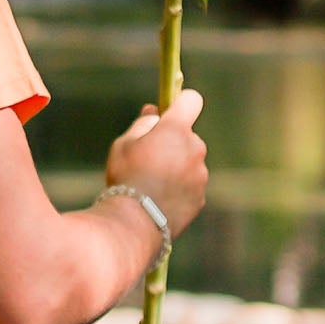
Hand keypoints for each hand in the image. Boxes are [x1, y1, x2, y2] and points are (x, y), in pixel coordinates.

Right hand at [105, 88, 207, 235]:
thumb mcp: (124, 145)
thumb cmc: (125, 178)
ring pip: (189, 162)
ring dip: (176, 167)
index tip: (169, 112)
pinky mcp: (200, 197)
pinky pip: (190, 185)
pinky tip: (157, 199)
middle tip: (148, 158)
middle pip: (188, 136)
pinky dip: (178, 188)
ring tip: (150, 184)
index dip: (181, 102)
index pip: (192, 100)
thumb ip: (143, 124)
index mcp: (176, 130)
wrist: (134, 223)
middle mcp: (195, 149)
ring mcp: (200, 175)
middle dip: (173, 142)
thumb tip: (154, 112)